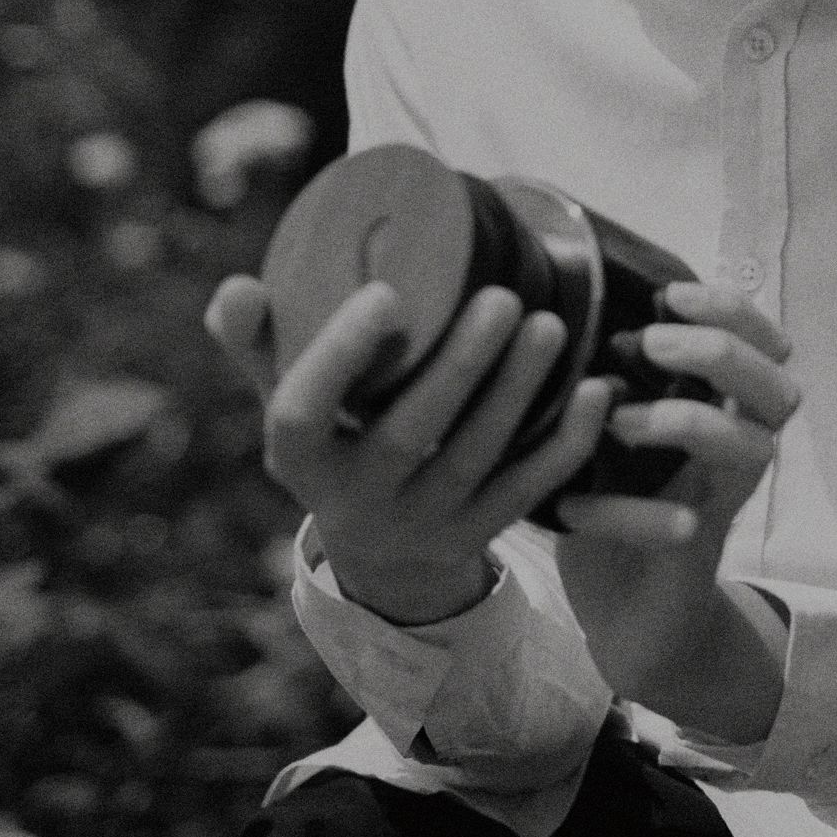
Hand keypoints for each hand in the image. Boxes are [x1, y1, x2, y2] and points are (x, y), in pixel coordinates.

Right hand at [206, 273, 616, 624]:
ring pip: (476, 460)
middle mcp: (356, 501)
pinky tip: (596, 389)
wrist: (377, 550)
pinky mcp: (479, 535)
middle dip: (460, 366)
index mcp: (299, 460)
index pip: (303, 414)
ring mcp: (422, 524)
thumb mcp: (285, 399)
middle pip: (409, 435)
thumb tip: (239, 287)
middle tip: (504, 297)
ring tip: (551, 325)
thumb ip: (260, 341)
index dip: (340, 357)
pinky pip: (529, 491)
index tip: (386, 293)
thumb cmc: (332, 440)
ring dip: (517, 392)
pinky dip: (566, 443)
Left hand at [552, 282, 798, 712]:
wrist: (623, 610)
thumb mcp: (612, 417)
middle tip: (649, 344)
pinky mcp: (697, 553)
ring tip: (619, 422)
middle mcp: (745, 447)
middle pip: (780, 387)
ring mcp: (727, 500)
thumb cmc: (614, 492)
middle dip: (718, 354)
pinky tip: (571, 507)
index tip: (668, 295)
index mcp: (730, 404)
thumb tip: (565, 289)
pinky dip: (618, 514)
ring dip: (686, 421)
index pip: (766, 340)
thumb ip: (612, 366)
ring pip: (754, 448)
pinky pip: (677, 526)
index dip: (731, 310)